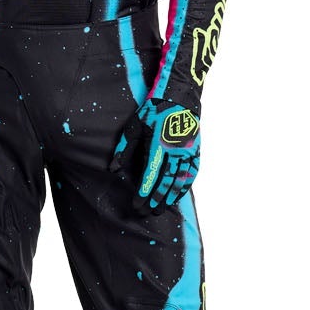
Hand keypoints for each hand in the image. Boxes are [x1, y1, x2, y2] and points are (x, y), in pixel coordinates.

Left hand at [112, 96, 200, 210]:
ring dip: (169, 198)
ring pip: (179, 181)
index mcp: (158, 145)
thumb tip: (113, 169)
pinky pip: (191, 174)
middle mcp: (175, 151)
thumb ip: (124, 149)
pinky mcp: (196, 151)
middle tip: (146, 213)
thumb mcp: (134, 126)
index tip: (136, 205)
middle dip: (155, 201)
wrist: (180, 96)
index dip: (144, 193)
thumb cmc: (153, 110)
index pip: (150, 175)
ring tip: (160, 210)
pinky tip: (177, 197)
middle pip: (165, 183)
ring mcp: (188, 152)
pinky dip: (184, 187)